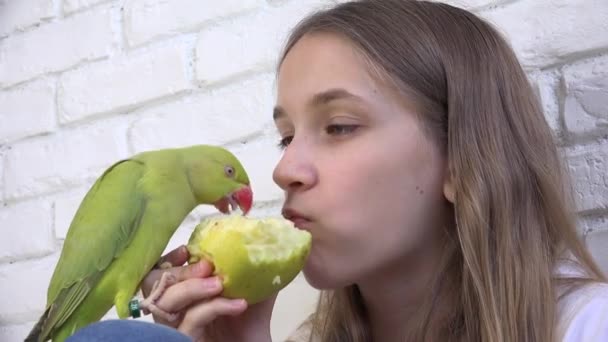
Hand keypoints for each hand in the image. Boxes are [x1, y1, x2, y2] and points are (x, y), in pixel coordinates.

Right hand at [141, 245, 275, 341]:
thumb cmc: (250, 322)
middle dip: (179, 270)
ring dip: (192, 287)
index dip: (169, 257)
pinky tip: (238, 304)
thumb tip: (261, 237)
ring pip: (165, 301)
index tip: (189, 250)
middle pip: (152, 282)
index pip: (159, 269)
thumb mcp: (252, 288)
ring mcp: (175, 327)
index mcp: (185, 290)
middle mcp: (174, 308)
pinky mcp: (183, 340)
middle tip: (208, 266)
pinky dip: (214, 307)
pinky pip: (190, 320)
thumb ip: (251, 265)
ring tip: (220, 284)